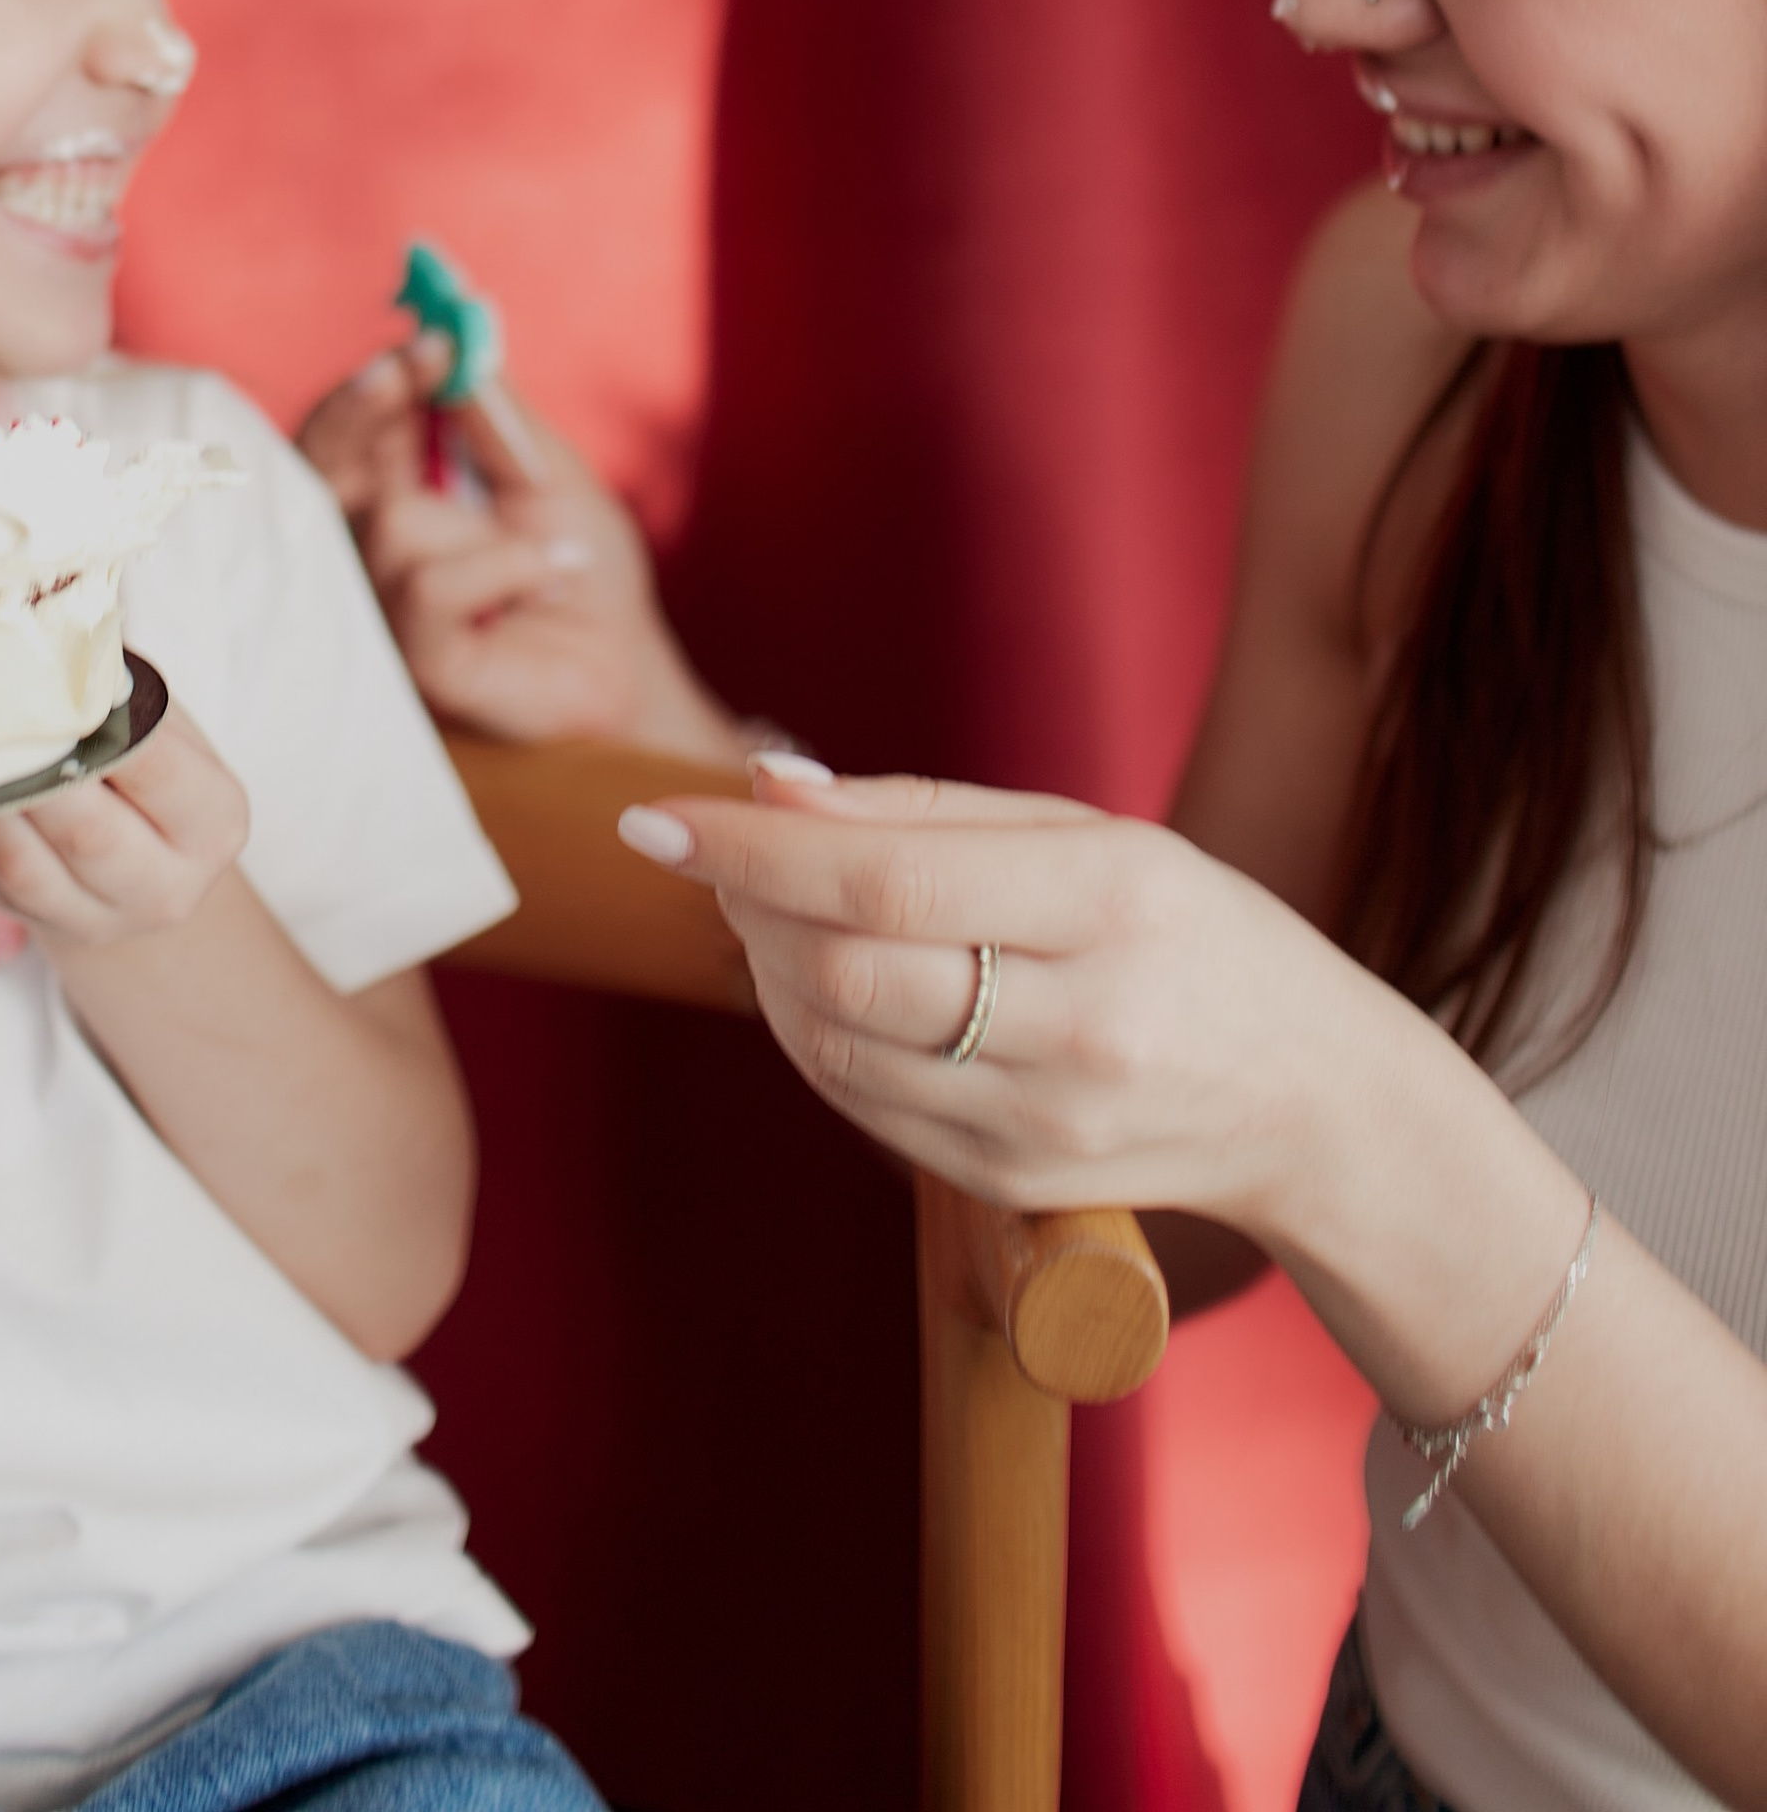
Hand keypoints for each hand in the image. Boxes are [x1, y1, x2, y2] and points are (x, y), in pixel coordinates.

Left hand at [0, 706, 249, 952]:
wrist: (146, 864)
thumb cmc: (153, 772)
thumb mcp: (166, 728)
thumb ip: (124, 698)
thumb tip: (56, 645)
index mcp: (215, 823)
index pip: (161, 773)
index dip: (108, 733)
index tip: (63, 692)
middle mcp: (169, 886)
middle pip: (91, 837)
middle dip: (39, 777)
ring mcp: (103, 920)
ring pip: (30, 871)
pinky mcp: (46, 929)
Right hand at [297, 338, 746, 757]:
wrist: (627, 661)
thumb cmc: (579, 563)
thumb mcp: (545, 469)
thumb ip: (493, 414)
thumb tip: (456, 339)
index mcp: (395, 489)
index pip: (349, 427)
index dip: (377, 380)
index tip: (428, 340)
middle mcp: (372, 544)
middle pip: (319, 468)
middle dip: (359, 411)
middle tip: (407, 366)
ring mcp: (385, 605)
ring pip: (387, 528)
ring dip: (478, 520)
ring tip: (545, 538)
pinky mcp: (415, 661)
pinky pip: (428, 591)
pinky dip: (503, 566)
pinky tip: (554, 572)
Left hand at [633, 767, 1354, 1231]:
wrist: (1313, 1103)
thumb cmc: (1191, 934)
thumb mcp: (1093, 835)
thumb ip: (923, 810)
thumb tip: (770, 786)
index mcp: (1113, 899)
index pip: (886, 880)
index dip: (752, 849)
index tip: (657, 813)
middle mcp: (1083, 1022)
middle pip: (846, 969)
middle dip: (743, 903)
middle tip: (707, 850)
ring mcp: (1045, 1122)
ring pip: (836, 1045)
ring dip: (761, 968)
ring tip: (756, 905)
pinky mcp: (1013, 1185)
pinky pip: (862, 1105)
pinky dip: (806, 1033)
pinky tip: (809, 978)